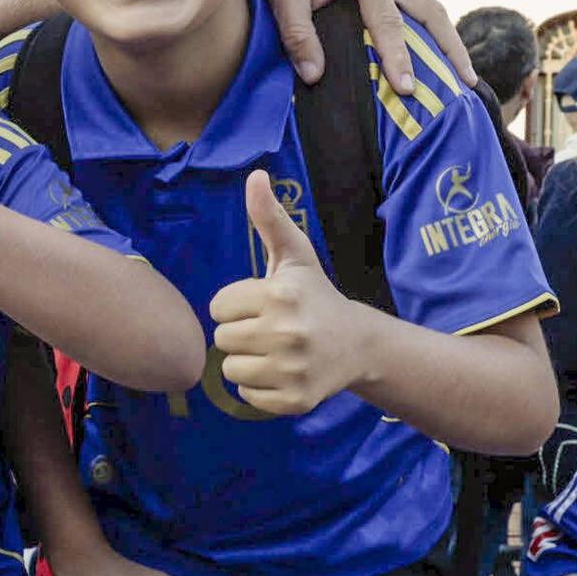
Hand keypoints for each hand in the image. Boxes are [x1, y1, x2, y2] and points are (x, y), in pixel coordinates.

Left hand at [208, 170, 369, 415]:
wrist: (358, 344)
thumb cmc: (315, 295)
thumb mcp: (294, 255)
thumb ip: (269, 218)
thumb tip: (255, 175)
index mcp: (280, 295)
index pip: (218, 306)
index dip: (236, 305)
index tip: (263, 304)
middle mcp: (287, 333)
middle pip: (221, 339)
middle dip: (240, 332)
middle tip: (270, 329)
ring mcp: (292, 370)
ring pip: (230, 370)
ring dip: (247, 361)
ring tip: (275, 351)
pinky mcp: (294, 400)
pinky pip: (246, 397)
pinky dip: (259, 388)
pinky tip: (283, 372)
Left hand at [248, 0, 473, 93]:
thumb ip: (297, 32)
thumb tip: (314, 76)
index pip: (387, 21)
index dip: (398, 56)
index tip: (406, 88)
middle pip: (430, 10)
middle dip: (450, 47)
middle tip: (466, 84)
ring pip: (427, 9)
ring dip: (447, 40)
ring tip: (462, 76)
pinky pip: (413, 9)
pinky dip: (428, 33)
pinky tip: (433, 58)